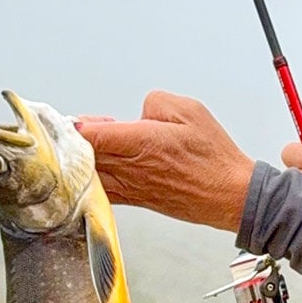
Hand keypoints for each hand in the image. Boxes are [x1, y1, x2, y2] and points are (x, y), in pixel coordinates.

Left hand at [74, 92, 256, 231]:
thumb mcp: (190, 110)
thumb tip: (138, 113)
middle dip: (76, 141)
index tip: (72, 120)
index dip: (74, 126)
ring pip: (88, 175)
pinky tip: (99, 167)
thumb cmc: (213, 157)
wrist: (229, 195)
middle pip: (83, 155)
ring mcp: (130, 187)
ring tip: (95, 145)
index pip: (89, 136)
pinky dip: (93, 179)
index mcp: (140, 142)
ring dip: (84, 160)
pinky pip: (101, 191)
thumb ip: (155, 102)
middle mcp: (130, 168)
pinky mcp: (135, 199)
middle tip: (83, 128)